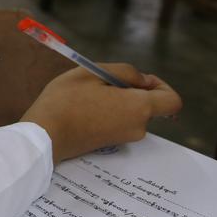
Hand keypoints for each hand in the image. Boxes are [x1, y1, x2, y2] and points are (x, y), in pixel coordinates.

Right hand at [21, 63, 181, 163]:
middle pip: (149, 105)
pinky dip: (109, 112)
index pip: (172, 101)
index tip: (137, 80)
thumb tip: (144, 82)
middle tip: (101, 82)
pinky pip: (120, 123)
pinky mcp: (110, 144)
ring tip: (88, 94)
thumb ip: (126, 72)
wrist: (44, 136)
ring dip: (118, 100)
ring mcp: (124, 138)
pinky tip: (85, 107)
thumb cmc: (66, 101)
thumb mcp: (93, 72)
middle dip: (131, 90)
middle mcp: (138, 127)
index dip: (161, 85)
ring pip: (132, 113)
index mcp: (139, 108)